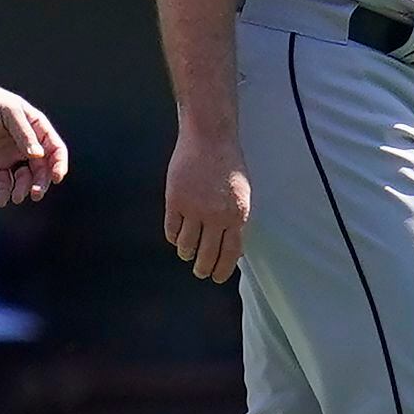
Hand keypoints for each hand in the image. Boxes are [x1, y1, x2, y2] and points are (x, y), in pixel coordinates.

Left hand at [0, 77, 70, 205]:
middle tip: (35, 194)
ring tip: (16, 197)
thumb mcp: (9, 113)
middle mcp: (27, 143)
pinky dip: (4, 191)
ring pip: (24, 177)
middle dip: (41, 182)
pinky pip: (3, 181)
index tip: (56, 178)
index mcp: (37, 128)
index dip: (58, 164)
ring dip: (23, 188)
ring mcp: (11, 154)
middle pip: (41, 168)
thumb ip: (24, 134)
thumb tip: (38, 155)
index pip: (55, 149)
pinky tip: (2, 200)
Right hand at [164, 127, 250, 282]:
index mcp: (237, 214)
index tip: (216, 277)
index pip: (229, 253)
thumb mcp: (242, 193)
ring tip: (187, 252)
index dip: (222, 269)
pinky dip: (173, 237)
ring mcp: (194, 208)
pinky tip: (176, 237)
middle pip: (206, 254)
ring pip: (186, 245)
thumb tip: (233, 248)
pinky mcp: (175, 200)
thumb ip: (237, 219)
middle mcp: (216, 216)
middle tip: (200, 271)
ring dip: (186, 252)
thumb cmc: (228, 163)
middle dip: (203, 267)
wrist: (209, 137)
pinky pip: (172, 229)